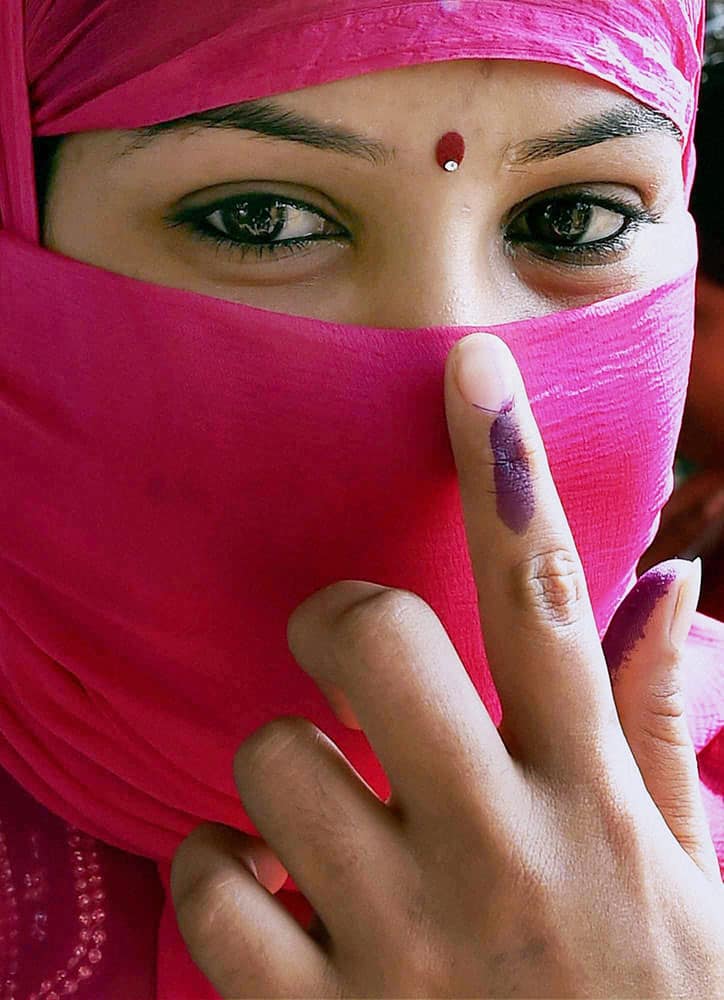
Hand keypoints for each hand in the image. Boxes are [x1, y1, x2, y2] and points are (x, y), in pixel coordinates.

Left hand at [171, 332, 723, 998]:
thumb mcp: (696, 878)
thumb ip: (656, 730)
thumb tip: (663, 586)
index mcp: (592, 806)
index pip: (548, 598)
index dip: (506, 464)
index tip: (467, 365)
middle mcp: (495, 855)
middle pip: (376, 641)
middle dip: (339, 620)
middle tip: (346, 653)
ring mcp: (400, 945)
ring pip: (272, 761)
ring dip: (282, 774)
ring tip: (327, 828)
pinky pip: (205, 889)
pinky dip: (212, 877)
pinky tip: (264, 903)